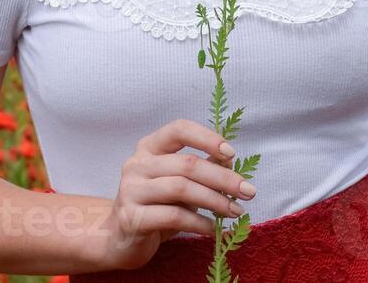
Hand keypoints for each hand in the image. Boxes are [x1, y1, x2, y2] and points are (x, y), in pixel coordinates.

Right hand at [90, 118, 256, 270]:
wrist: (119, 238)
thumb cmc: (155, 206)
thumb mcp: (178, 184)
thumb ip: (199, 169)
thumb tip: (228, 160)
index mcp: (149, 147)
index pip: (179, 130)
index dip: (207, 138)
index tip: (231, 153)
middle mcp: (137, 164)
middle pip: (187, 164)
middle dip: (223, 178)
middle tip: (249, 191)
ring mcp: (131, 190)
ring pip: (181, 189)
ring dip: (215, 201)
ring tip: (235, 211)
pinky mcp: (132, 218)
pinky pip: (174, 216)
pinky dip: (199, 223)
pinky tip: (212, 228)